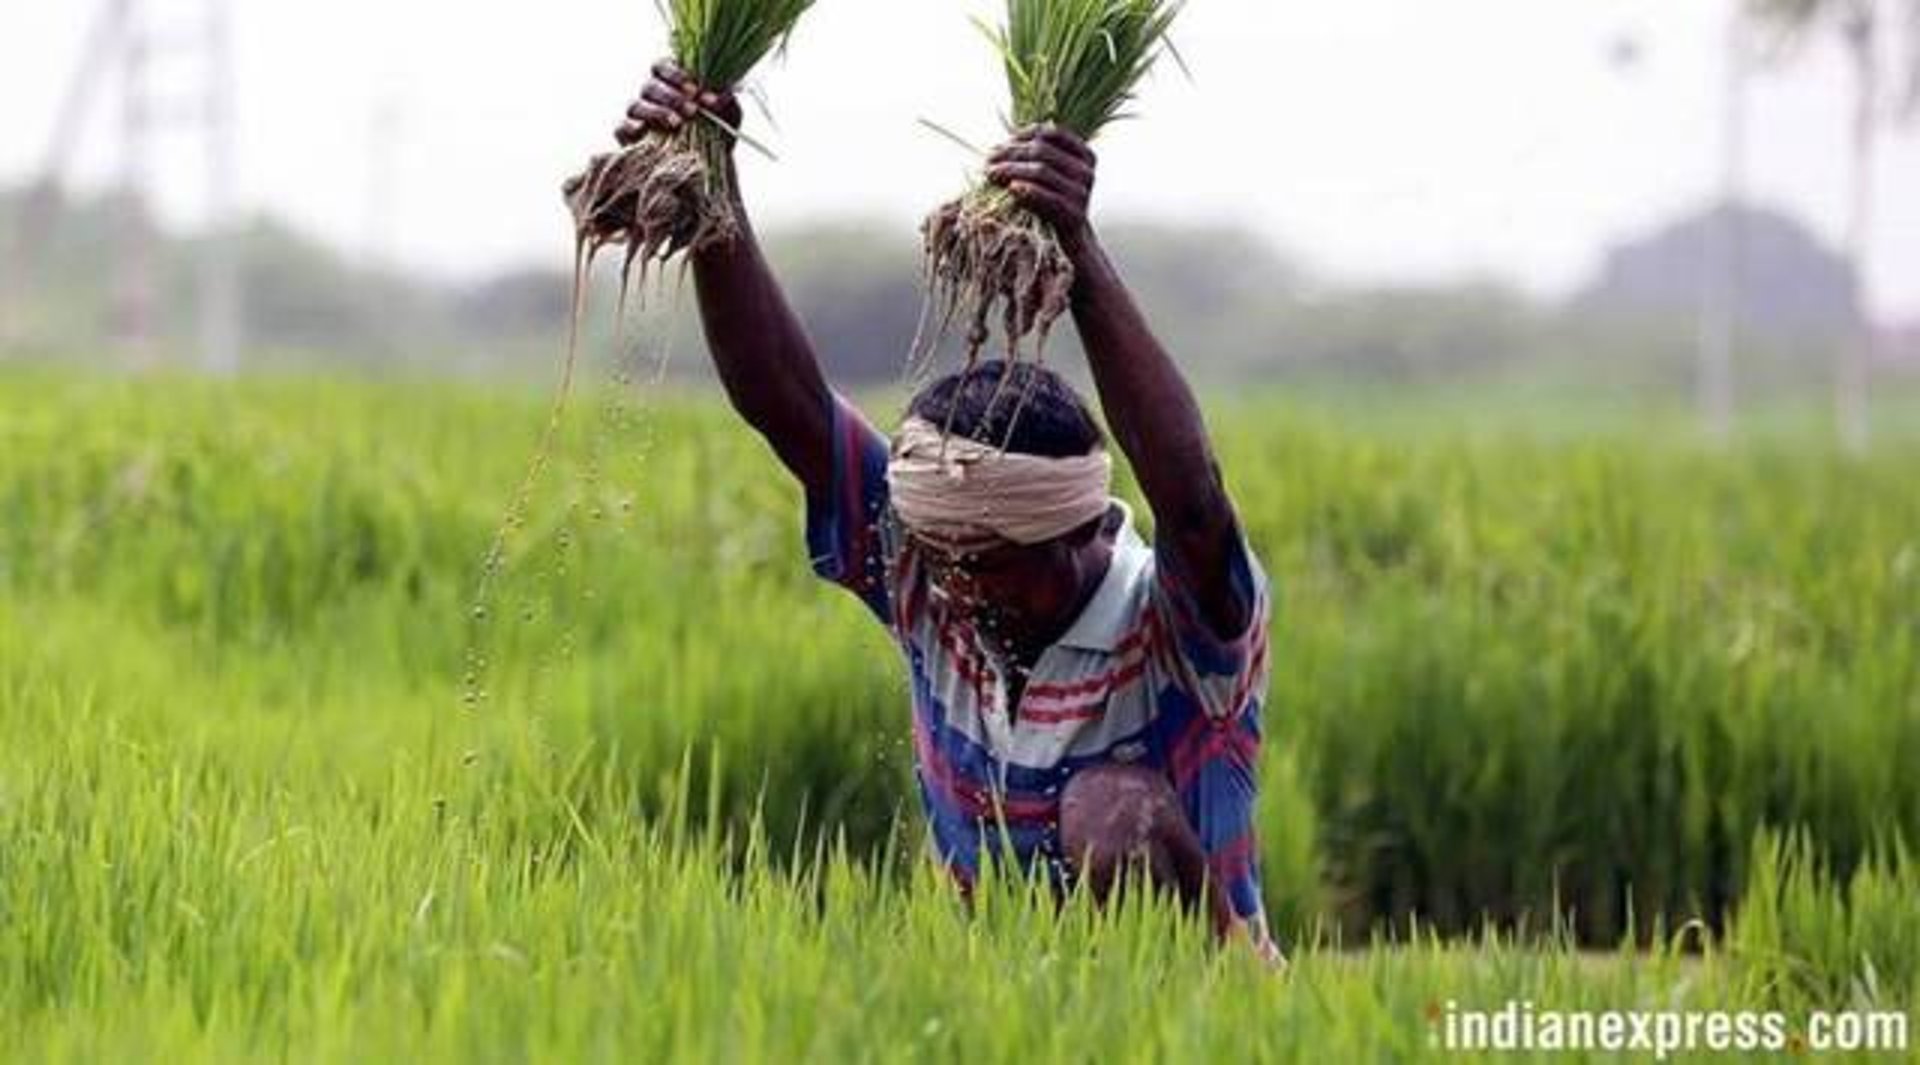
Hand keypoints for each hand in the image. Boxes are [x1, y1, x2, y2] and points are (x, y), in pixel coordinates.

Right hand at [615, 60, 742, 147]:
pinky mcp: (630, 137)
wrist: (709, 165)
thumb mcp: (727, 115)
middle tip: (692, 109)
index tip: (694, 89)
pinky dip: (632, 127)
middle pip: (649, 85)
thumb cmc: (716, 132)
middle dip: (671, 96)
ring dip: (656, 112)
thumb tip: (719, 97)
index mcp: (670, 82)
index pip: (661, 66)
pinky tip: (645, 130)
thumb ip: (726, 102)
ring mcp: (638, 116)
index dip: (675, 74)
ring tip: (677, 123)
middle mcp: (651, 96)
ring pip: (635, 105)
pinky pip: (623, 128)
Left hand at [985, 123, 1096, 243]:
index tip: (1001, 144)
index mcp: (1083, 155)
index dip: (1023, 135)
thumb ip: (1035, 156)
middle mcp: (1085, 171)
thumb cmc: (1053, 204)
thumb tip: (1001, 145)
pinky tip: (1011, 188)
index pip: (1051, 133)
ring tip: (992, 174)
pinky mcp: (1074, 215)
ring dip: (1011, 170)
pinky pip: (1048, 198)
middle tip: (988, 161)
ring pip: (1041, 171)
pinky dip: (1028, 190)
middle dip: (1011, 153)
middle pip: (1042, 151)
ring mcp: (1082, 193)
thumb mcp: (1049, 176)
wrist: (1072, 241)